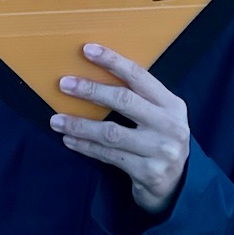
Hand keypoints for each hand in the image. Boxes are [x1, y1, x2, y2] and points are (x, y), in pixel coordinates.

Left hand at [50, 43, 189, 213]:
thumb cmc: (159, 140)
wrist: (177, 184)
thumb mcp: (159, 116)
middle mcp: (169, 125)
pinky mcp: (148, 172)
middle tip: (64, 84)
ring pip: (111, 132)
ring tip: (56, 120)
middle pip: (124, 100)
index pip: (139, 76)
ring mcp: (160, 150)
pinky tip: (69, 140)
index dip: (112, 61)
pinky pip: (108, 155)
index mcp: (171, 104)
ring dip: (80, 125)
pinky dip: (86, 147)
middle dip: (90, 90)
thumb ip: (138, 98)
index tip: (87, 50)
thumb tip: (94, 74)